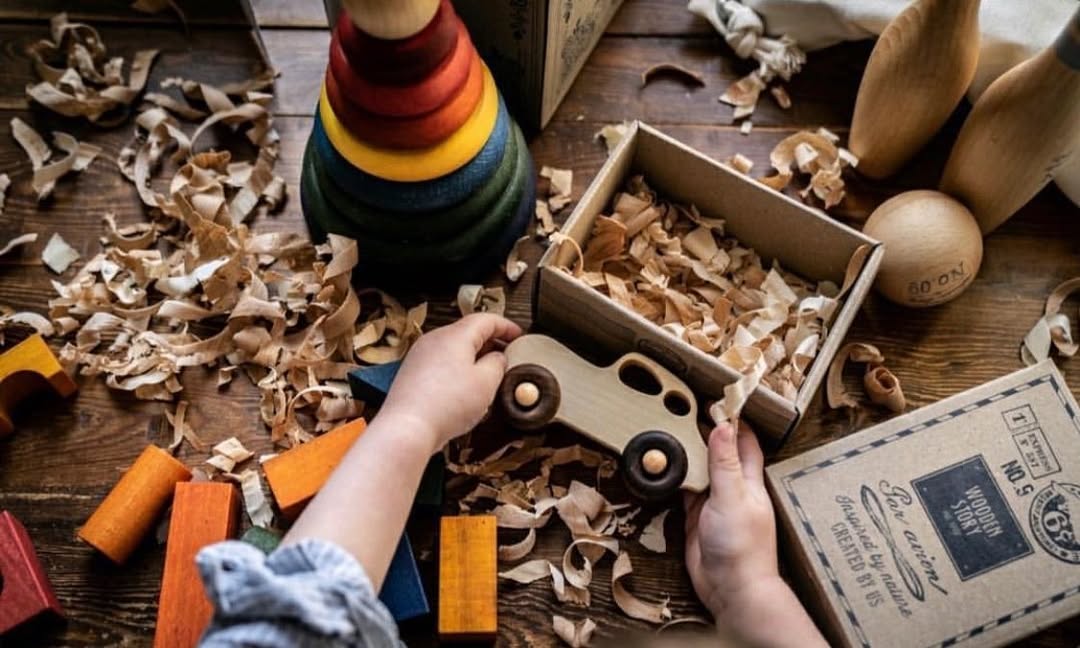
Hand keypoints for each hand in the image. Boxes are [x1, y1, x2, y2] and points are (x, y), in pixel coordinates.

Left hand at [380, 313, 521, 449]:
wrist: (407, 428)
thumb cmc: (446, 405)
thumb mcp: (487, 382)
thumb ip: (498, 364)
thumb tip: (497, 358)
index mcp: (455, 335)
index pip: (486, 319)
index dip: (506, 326)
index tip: (518, 335)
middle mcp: (434, 340)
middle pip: (468, 332)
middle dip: (490, 342)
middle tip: (506, 356)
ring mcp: (420, 356)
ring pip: (453, 349)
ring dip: (473, 358)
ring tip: (487, 377)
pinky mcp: (412, 374)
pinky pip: (440, 364)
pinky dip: (457, 370)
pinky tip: (464, 390)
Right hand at [684, 421, 774, 614]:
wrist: (731, 589)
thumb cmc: (742, 547)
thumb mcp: (732, 497)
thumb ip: (724, 462)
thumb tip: (724, 426)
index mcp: (750, 481)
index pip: (744, 441)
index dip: (732, 420)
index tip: (715, 401)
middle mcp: (733, 489)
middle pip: (720, 452)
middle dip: (707, 432)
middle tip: (686, 411)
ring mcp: (714, 504)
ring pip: (701, 470)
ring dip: (688, 454)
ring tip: (671, 432)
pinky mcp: (696, 518)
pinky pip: (685, 491)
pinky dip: (675, 478)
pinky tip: (665, 467)